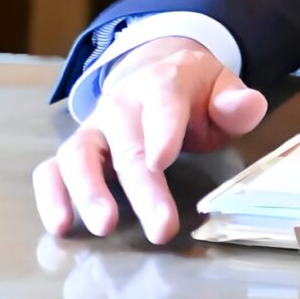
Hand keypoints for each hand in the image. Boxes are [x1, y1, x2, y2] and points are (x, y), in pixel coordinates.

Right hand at [32, 38, 266, 245]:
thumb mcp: (221, 87)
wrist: (154, 70)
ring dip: (87, 191)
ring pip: (79, 155)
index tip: (161, 161)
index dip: (161, 131)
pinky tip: (60, 225)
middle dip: (143, 188)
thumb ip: (235, 102)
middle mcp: (121, 104)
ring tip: (103, 227)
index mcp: (163, 84)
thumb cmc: (193, 92)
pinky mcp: (76, 149)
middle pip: (128, 145)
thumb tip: (249, 106)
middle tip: (161, 228)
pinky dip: (50, 195)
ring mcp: (94, 127)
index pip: (162, 104)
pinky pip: (52, 169)